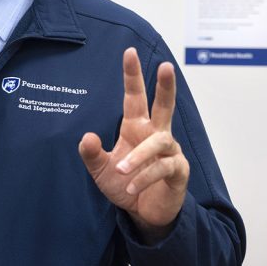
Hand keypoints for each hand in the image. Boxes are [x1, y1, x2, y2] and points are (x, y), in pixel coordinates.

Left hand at [78, 47, 189, 242]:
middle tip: (165, 65)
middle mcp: (155, 134)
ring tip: (120, 170)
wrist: (143, 213)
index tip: (129, 52)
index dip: (132, 76)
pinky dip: (144, 177)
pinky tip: (131, 188)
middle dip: (165, 86)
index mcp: (136, 128)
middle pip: (164, 105)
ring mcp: (170, 152)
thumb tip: (87, 137)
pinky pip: (163, 168)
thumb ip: (92, 154)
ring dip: (138, 156)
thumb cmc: (124, 184)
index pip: (135, 97)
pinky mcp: (178, 171)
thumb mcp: (101, 170)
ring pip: (158, 143)